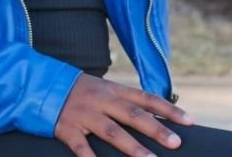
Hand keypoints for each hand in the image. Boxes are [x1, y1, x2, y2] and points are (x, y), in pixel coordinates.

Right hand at [55, 74, 193, 156]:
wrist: (42, 84)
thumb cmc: (79, 91)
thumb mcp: (103, 88)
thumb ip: (124, 101)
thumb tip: (153, 115)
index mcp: (113, 89)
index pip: (146, 98)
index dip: (168, 109)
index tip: (189, 121)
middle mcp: (101, 100)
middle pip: (132, 114)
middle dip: (155, 129)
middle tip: (175, 143)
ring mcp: (84, 113)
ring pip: (111, 131)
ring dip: (132, 148)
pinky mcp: (67, 127)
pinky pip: (81, 147)